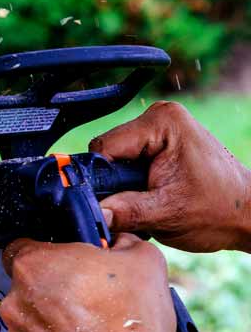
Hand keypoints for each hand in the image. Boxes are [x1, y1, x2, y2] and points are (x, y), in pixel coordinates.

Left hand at [1, 234, 174, 331]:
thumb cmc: (131, 326)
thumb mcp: (144, 262)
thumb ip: (124, 242)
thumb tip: (121, 242)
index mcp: (35, 263)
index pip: (24, 246)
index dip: (48, 253)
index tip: (66, 262)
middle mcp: (16, 296)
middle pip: (28, 282)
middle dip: (52, 286)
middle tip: (83, 294)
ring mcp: (18, 330)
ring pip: (30, 313)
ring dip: (51, 315)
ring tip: (85, 322)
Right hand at [90, 101, 250, 252]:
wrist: (249, 214)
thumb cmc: (221, 210)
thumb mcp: (168, 214)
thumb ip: (127, 211)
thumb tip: (95, 214)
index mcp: (162, 122)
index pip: (104, 146)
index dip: (103, 178)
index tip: (113, 202)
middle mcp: (159, 116)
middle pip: (109, 152)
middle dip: (118, 183)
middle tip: (139, 205)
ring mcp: (161, 127)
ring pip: (117, 158)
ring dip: (125, 184)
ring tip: (149, 201)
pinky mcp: (161, 140)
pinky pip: (129, 159)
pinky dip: (134, 180)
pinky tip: (152, 194)